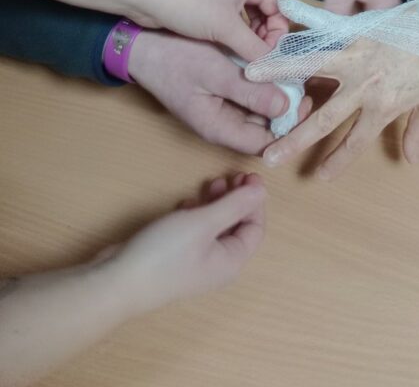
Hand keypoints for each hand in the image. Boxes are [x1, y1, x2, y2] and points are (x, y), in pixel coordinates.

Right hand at [111, 173, 265, 314]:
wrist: (116, 282)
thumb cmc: (164, 253)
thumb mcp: (203, 223)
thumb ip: (235, 205)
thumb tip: (262, 191)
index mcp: (231, 261)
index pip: (255, 228)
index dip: (254, 200)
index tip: (247, 175)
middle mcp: (217, 265)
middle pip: (236, 227)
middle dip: (235, 199)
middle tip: (226, 176)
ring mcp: (195, 263)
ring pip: (215, 227)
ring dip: (216, 204)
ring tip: (208, 185)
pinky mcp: (175, 258)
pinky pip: (196, 232)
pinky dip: (196, 214)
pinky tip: (186, 203)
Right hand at [128, 31, 292, 152]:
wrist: (139, 43)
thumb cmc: (174, 58)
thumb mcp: (216, 74)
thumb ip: (251, 93)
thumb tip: (286, 108)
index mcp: (219, 128)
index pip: (264, 143)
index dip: (289, 128)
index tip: (308, 103)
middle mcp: (221, 122)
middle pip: (263, 126)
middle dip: (285, 108)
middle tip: (305, 81)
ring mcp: (218, 106)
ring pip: (256, 107)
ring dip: (274, 92)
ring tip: (292, 69)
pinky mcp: (216, 90)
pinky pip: (245, 92)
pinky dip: (261, 81)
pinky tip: (272, 62)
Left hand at [130, 0, 288, 62]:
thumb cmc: (190, 4)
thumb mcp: (225, 28)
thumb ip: (253, 47)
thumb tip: (273, 66)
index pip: (280, 7)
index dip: (280, 33)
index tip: (273, 57)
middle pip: (267, 14)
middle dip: (265, 38)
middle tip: (260, 62)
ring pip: (250, 20)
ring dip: (250, 40)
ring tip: (246, 61)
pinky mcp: (210, 5)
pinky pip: (233, 23)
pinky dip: (236, 37)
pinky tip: (231, 54)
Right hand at [250, 0, 418, 178]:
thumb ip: (417, 131)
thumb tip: (409, 159)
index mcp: (383, 105)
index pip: (355, 142)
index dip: (336, 162)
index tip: (317, 177)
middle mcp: (365, 84)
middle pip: (324, 119)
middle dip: (296, 140)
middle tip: (269, 155)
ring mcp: (357, 55)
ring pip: (312, 67)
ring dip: (280, 71)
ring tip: (250, 75)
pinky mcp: (358, 29)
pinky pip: (325, 23)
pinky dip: (304, 16)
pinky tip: (281, 7)